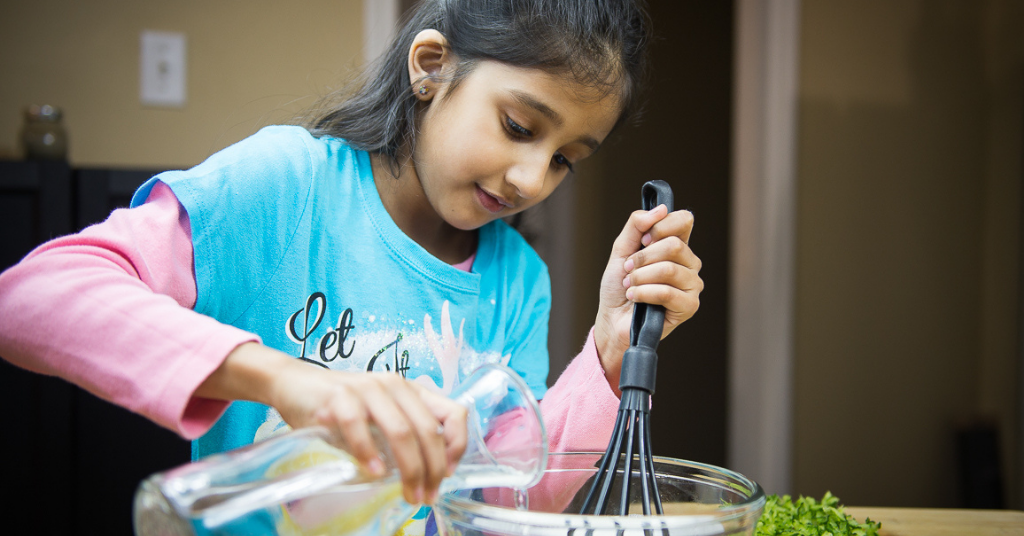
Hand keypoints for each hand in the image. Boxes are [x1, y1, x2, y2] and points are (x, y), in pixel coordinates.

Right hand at [197, 343, 467, 505]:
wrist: (294, 385)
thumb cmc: (340, 408)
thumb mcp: (378, 420)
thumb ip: (400, 437)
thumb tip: (428, 474)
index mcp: (411, 391)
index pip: (453, 412)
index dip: (457, 445)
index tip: (446, 474)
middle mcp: (395, 385)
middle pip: (428, 430)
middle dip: (432, 469)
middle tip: (426, 497)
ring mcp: (368, 388)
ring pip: (401, 430)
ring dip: (409, 468)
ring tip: (409, 494)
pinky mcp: (339, 395)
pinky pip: (359, 426)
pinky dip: (369, 453)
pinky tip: (374, 473)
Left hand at [593, 205, 702, 391]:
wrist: (612, 320)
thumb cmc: (619, 287)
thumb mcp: (621, 249)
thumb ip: (637, 225)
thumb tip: (661, 209)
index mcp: (677, 245)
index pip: (684, 220)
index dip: (660, 226)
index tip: (642, 241)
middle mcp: (689, 263)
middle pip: (673, 245)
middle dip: (642, 257)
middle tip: (628, 270)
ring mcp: (692, 285)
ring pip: (668, 269)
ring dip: (640, 277)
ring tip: (630, 286)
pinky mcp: (689, 306)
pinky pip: (667, 292)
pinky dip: (644, 293)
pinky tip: (635, 298)